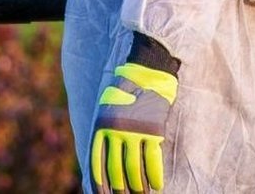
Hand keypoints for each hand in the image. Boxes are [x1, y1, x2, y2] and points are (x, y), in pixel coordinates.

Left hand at [91, 63, 177, 192]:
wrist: (145, 72)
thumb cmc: (125, 91)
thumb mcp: (106, 108)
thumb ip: (104, 131)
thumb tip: (104, 161)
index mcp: (101, 125)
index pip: (97, 163)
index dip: (100, 184)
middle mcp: (115, 130)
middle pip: (116, 170)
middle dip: (120, 188)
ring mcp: (134, 130)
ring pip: (135, 169)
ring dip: (138, 186)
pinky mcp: (153, 129)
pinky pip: (153, 160)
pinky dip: (155, 176)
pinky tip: (157, 186)